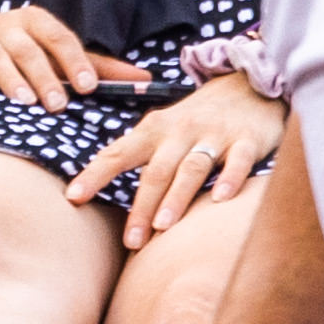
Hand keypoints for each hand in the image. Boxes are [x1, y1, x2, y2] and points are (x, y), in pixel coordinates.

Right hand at [0, 1, 148, 110]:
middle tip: (58, 104)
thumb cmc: (12, 48)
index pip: (59, 36)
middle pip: (28, 48)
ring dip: (11, 78)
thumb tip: (144, 78)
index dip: (74, 60)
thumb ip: (94, 66)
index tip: (89, 86)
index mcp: (34, 22)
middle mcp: (5, 25)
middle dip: (44, 76)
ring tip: (25, 103)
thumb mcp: (49, 51)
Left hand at [72, 66, 289, 252]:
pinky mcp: (247, 140)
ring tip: (163, 227)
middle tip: (131, 242)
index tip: (73, 198)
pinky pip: (237, 162)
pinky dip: (230, 180)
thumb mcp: (164, 128)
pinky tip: (220, 200)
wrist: (250, 81)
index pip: (118, 153)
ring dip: (176, 197)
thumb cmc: (197, 117)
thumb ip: (137, 154)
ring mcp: (215, 135)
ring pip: (192, 168)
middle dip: (141, 207)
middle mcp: (181, 131)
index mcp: (155, 129)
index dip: (95, 174)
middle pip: (156, 171)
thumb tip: (98, 186)